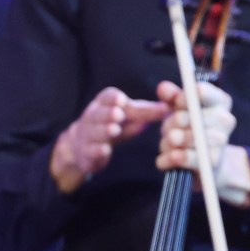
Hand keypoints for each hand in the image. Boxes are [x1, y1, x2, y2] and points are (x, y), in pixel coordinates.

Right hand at [49, 86, 168, 194]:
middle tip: (118, 114)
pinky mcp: (86, 152)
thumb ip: (145, 112)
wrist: (81, 147)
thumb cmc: (111, 126)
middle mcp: (92, 117)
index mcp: (103, 104)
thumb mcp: (127, 117)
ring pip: (94, 132)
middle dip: (108, 114)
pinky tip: (105, 150)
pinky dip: (97, 150)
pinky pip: (90, 150)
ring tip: (114, 130)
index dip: (113, 99)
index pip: (106, 98)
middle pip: (98, 114)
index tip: (122, 100)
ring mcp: (87, 135)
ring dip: (104, 131)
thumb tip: (168, 107)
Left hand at [155, 80, 249, 202]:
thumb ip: (171, 97)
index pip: (201, 91)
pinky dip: (170, 158)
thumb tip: (163, 88)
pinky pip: (184, 158)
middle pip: (194, 117)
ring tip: (169, 141)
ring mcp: (221, 143)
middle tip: (170, 128)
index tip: (177, 103)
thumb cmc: (189, 126)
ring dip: (170, 141)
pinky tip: (169, 155)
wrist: (204, 161)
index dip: (183, 98)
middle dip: (175, 123)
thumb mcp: (179, 109)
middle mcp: (226, 120)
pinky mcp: (211, 164)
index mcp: (220, 101)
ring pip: (188, 138)